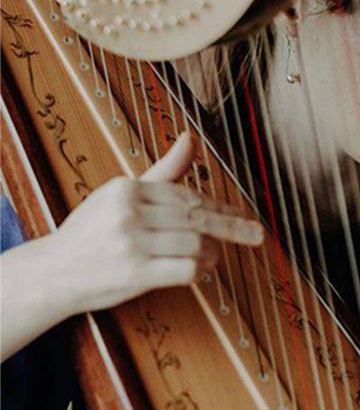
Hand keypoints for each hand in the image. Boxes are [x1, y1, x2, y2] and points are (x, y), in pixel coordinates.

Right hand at [48, 132, 263, 310]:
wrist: (54, 271)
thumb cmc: (93, 232)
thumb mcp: (122, 194)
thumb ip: (163, 170)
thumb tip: (191, 137)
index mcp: (127, 188)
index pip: (187, 195)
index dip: (220, 207)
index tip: (244, 215)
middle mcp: (128, 212)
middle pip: (196, 217)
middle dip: (230, 227)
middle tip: (256, 234)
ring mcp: (130, 243)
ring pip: (196, 243)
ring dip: (211, 253)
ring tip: (211, 257)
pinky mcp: (134, 272)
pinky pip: (185, 269)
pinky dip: (199, 270)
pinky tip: (198, 270)